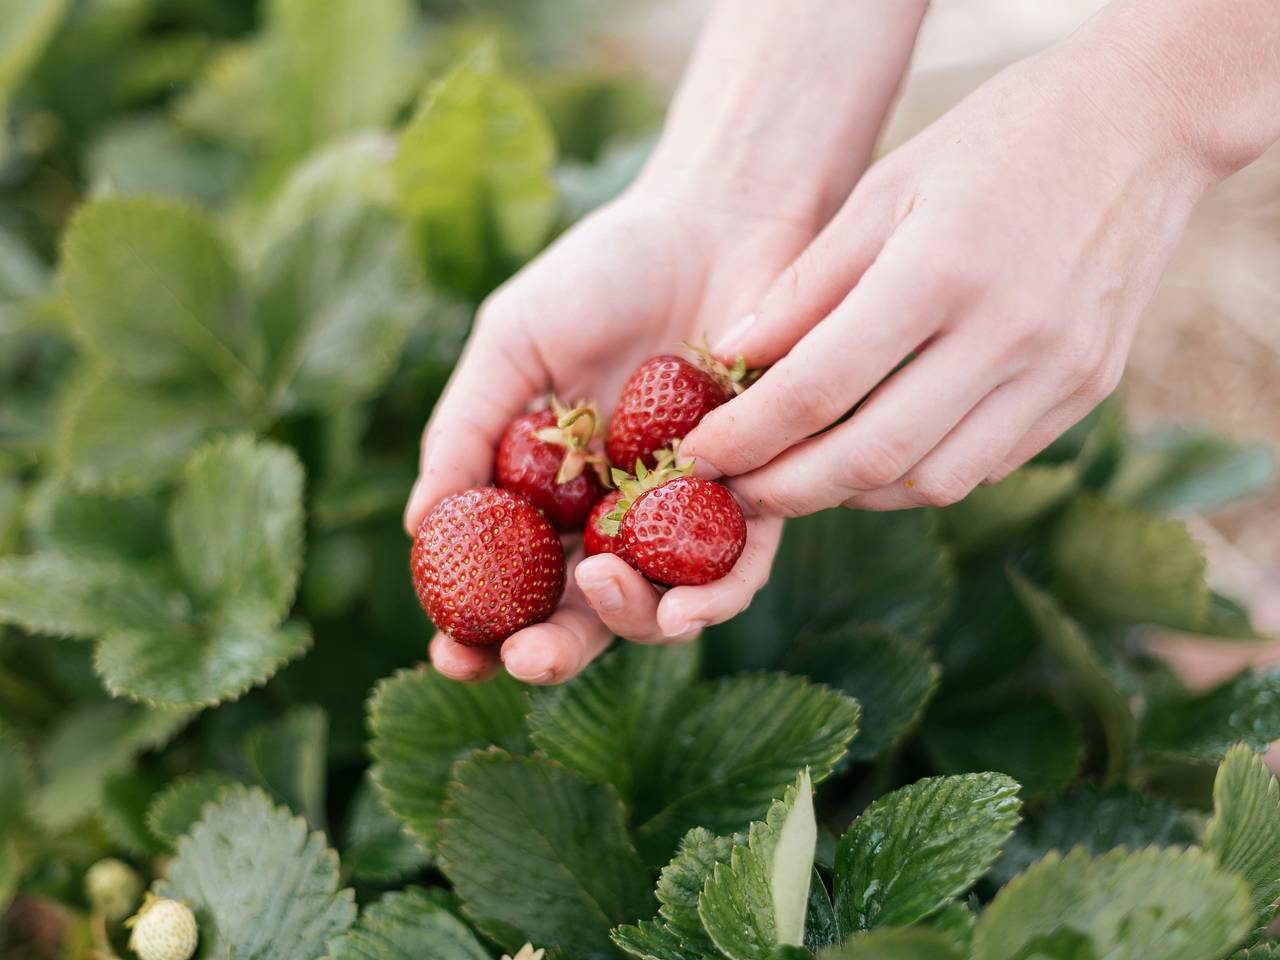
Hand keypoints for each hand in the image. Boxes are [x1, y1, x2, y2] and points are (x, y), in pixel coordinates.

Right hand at [403, 186, 814, 683]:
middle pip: (586, 611)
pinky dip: (717, 594)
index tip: (450, 652)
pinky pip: (743, 565)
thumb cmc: (604, 273)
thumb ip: (466, 429)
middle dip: (553, 651)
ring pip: (664, 604)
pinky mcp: (762, 491)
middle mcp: (620, 513)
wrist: (715, 218)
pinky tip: (689, 604)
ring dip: (634, 622)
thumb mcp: (512, 343)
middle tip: (526, 660)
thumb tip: (417, 528)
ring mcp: (688, 511)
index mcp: (554, 489)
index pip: (513, 579)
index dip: (478, 627)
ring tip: (605, 591)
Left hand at [682, 38, 1211, 514]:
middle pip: (873, 457)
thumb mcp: (885, 188)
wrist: (1145, 121)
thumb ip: (806, 285)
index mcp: (940, 271)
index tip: (699, 452)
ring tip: (804, 472)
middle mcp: (1007, 334)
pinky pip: (987, 465)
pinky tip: (880, 451)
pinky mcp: (1087, 389)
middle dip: (789, 490)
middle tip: (739, 490)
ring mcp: (1058, 370)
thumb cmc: (996, 140)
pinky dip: (920, 474)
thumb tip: (729, 361)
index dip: (747, 434)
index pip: (819, 388)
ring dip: (854, 492)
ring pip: (933, 482)